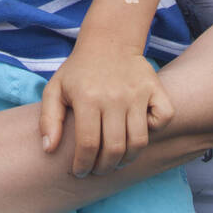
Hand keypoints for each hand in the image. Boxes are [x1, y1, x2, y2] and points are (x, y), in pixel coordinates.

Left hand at [38, 40, 174, 176]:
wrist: (109, 40)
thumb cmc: (79, 70)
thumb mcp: (55, 89)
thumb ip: (48, 120)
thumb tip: (48, 149)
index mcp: (87, 98)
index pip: (88, 145)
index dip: (83, 165)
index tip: (80, 171)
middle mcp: (114, 96)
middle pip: (114, 148)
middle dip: (104, 168)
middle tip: (98, 170)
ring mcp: (137, 93)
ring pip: (139, 141)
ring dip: (127, 158)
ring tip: (116, 160)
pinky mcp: (155, 88)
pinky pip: (164, 118)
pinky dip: (155, 130)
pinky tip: (139, 131)